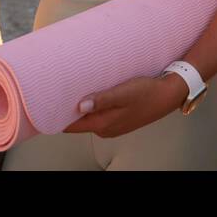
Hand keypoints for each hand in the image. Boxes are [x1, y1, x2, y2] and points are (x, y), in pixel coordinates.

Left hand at [63, 74, 187, 137]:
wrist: (169, 95)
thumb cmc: (147, 92)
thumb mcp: (124, 93)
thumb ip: (102, 100)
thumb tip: (79, 106)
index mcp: (103, 124)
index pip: (71, 126)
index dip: (57, 115)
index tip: (47, 101)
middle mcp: (105, 128)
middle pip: (78, 122)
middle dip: (67, 108)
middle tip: (57, 89)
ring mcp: (112, 125)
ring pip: (88, 117)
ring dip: (81, 105)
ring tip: (72, 87)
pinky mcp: (119, 119)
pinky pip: (99, 114)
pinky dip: (93, 104)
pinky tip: (93, 92)